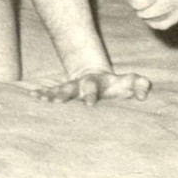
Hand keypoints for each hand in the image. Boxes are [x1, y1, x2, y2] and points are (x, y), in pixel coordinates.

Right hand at [31, 69, 151, 106]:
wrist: (95, 73)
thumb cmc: (115, 84)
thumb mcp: (127, 82)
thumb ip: (139, 85)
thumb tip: (144, 94)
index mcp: (96, 82)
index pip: (94, 87)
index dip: (92, 94)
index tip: (89, 104)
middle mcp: (80, 84)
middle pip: (71, 87)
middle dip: (65, 94)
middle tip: (58, 101)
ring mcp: (70, 88)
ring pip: (59, 90)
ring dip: (50, 95)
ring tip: (41, 99)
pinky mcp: (62, 93)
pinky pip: (50, 93)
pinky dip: (42, 94)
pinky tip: (33, 97)